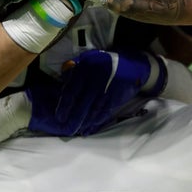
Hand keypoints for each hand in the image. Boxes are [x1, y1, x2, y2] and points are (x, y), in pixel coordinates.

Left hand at [28, 49, 166, 135]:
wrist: (131, 64)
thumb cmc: (105, 63)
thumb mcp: (88, 60)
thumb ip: (75, 71)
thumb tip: (63, 84)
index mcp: (85, 69)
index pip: (71, 90)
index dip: (64, 105)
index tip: (59, 116)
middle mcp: (95, 79)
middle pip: (81, 103)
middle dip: (74, 119)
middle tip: (67, 129)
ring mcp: (106, 89)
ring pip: (93, 110)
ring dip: (84, 123)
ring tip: (78, 131)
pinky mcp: (116, 97)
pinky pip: (104, 112)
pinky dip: (96, 122)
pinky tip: (90, 128)